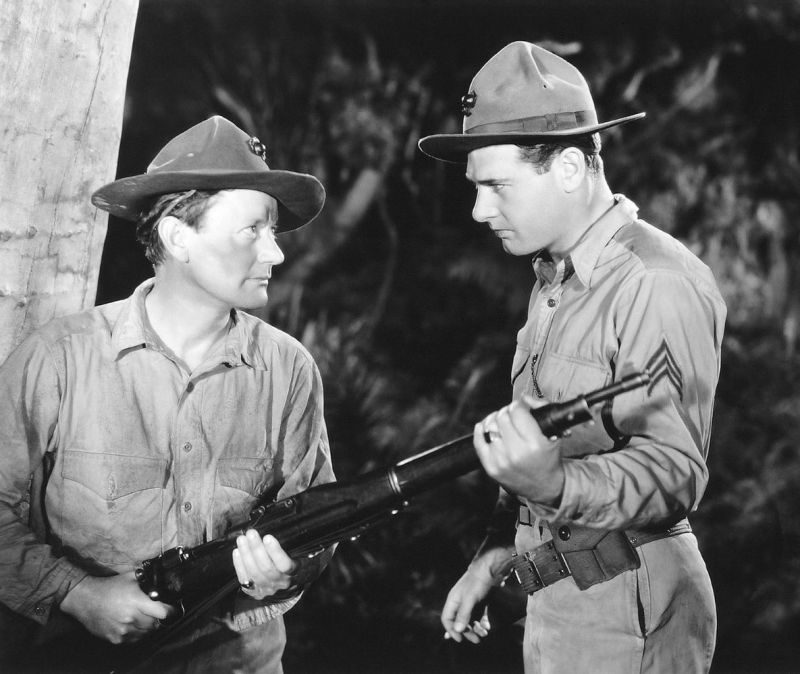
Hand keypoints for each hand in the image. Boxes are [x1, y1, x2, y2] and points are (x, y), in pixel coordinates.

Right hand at [60, 572, 174, 643]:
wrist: (86, 599)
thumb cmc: (110, 587)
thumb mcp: (132, 577)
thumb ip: (149, 579)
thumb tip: (165, 579)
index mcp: (136, 601)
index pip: (162, 612)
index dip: (171, 611)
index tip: (173, 609)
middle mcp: (130, 617)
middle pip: (155, 623)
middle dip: (157, 617)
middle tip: (154, 611)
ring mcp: (123, 630)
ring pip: (146, 633)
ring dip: (148, 626)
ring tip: (142, 617)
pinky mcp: (116, 639)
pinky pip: (134, 639)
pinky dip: (137, 633)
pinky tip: (132, 624)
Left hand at [232, 530, 297, 600]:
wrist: (283, 587)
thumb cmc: (288, 565)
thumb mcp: (297, 556)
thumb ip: (290, 546)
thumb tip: (282, 528)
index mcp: (293, 572)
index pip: (285, 564)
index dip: (275, 551)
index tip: (268, 537)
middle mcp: (280, 582)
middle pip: (266, 567)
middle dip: (256, 549)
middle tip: (251, 533)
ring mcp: (266, 588)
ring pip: (254, 572)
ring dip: (246, 554)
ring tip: (242, 539)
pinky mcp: (253, 591)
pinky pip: (244, 578)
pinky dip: (239, 564)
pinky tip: (237, 552)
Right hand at [441, 549, 506, 643]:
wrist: (492, 568)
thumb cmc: (478, 582)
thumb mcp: (470, 599)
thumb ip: (463, 614)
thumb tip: (457, 630)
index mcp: (453, 600)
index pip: (447, 619)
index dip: (451, 631)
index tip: (460, 639)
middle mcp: (460, 602)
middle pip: (459, 622)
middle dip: (467, 632)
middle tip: (477, 640)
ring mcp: (470, 601)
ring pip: (470, 620)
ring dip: (476, 628)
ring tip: (484, 633)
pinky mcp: (480, 601)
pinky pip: (478, 615)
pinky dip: (482, 622)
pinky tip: (487, 626)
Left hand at [475, 395, 564, 503]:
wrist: (544, 487)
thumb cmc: (549, 457)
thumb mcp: (554, 432)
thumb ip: (542, 409)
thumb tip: (524, 399)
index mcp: (534, 443)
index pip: (517, 411)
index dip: (519, 405)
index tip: (521, 407)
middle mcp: (517, 452)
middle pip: (502, 417)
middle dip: (507, 412)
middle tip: (512, 416)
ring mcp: (502, 461)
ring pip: (490, 427)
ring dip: (495, 421)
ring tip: (502, 423)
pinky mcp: (491, 468)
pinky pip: (478, 442)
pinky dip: (480, 431)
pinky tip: (485, 427)